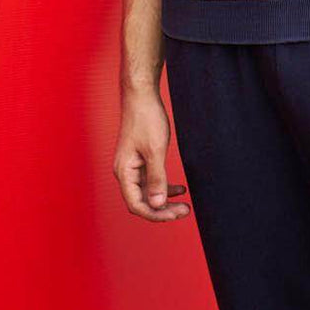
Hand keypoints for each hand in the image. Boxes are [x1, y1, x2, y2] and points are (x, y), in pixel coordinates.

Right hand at [113, 90, 191, 221]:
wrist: (141, 95)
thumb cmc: (146, 119)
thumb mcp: (155, 150)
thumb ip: (157, 179)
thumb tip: (158, 205)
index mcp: (124, 172)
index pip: (137, 205)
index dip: (157, 214)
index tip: (177, 214)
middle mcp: (125, 173)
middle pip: (143, 201)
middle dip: (164, 209)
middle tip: (185, 211)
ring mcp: (133, 166)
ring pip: (148, 192)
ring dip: (165, 200)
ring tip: (185, 205)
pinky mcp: (140, 159)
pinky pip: (151, 180)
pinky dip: (165, 186)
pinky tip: (180, 188)